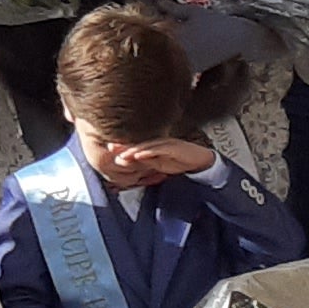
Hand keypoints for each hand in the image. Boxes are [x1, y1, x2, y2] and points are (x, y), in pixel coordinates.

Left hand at [93, 136, 210, 191]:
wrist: (200, 162)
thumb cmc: (177, 162)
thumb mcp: (157, 165)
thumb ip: (144, 163)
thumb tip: (127, 163)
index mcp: (152, 146)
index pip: (135, 145)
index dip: (122, 147)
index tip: (108, 149)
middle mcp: (157, 142)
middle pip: (138, 143)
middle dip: (124, 146)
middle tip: (110, 148)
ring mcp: (166, 144)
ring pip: (146, 146)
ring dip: (133, 150)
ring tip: (122, 154)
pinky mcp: (174, 148)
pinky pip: (160, 149)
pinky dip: (148, 152)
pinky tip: (139, 155)